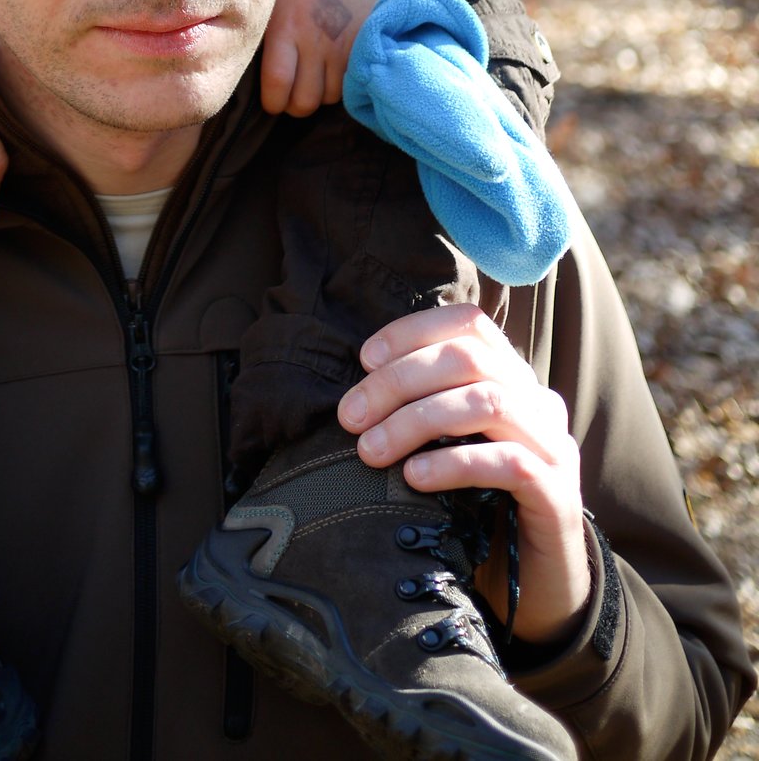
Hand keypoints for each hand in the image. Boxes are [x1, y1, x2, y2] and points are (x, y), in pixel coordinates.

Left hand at [260, 0, 421, 115]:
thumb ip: (264, 31)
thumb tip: (242, 64)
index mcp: (285, 26)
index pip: (277, 84)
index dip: (273, 102)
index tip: (271, 100)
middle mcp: (314, 41)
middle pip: (304, 101)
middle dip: (294, 105)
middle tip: (291, 94)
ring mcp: (343, 47)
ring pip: (328, 97)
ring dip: (318, 94)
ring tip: (312, 79)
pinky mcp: (365, 48)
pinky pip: (351, 85)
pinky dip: (341, 86)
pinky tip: (332, 72)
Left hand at [337, 303, 589, 644]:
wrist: (536, 583)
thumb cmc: (477, 506)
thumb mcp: (448, 445)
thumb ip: (424, 407)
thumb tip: (358, 390)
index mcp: (511, 377)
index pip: (468, 323)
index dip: (413, 331)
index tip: (364, 358)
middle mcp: (537, 400)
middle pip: (468, 359)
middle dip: (399, 380)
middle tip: (350, 416)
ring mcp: (553, 445)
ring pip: (487, 404)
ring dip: (418, 420)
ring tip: (371, 449)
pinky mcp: (557, 494)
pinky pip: (507, 463)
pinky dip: (453, 463)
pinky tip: (413, 477)